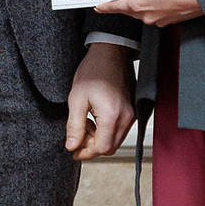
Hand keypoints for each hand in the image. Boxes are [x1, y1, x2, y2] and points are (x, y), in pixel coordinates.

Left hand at [65, 44, 135, 160]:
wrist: (110, 53)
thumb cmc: (94, 70)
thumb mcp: (76, 99)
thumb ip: (74, 126)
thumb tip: (72, 146)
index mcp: (112, 116)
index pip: (102, 148)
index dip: (86, 152)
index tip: (74, 151)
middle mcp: (127, 117)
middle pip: (110, 147)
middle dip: (91, 146)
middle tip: (77, 135)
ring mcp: (132, 114)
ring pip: (115, 139)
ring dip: (98, 137)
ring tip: (85, 121)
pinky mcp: (132, 110)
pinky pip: (120, 129)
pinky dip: (106, 129)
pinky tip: (94, 116)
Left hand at [97, 0, 202, 27]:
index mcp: (138, 5)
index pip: (116, 7)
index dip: (106, 7)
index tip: (98, 8)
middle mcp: (145, 16)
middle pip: (128, 10)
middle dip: (123, 3)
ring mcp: (156, 20)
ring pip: (141, 12)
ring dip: (139, 4)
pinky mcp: (167, 21)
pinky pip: (153, 14)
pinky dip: (152, 6)